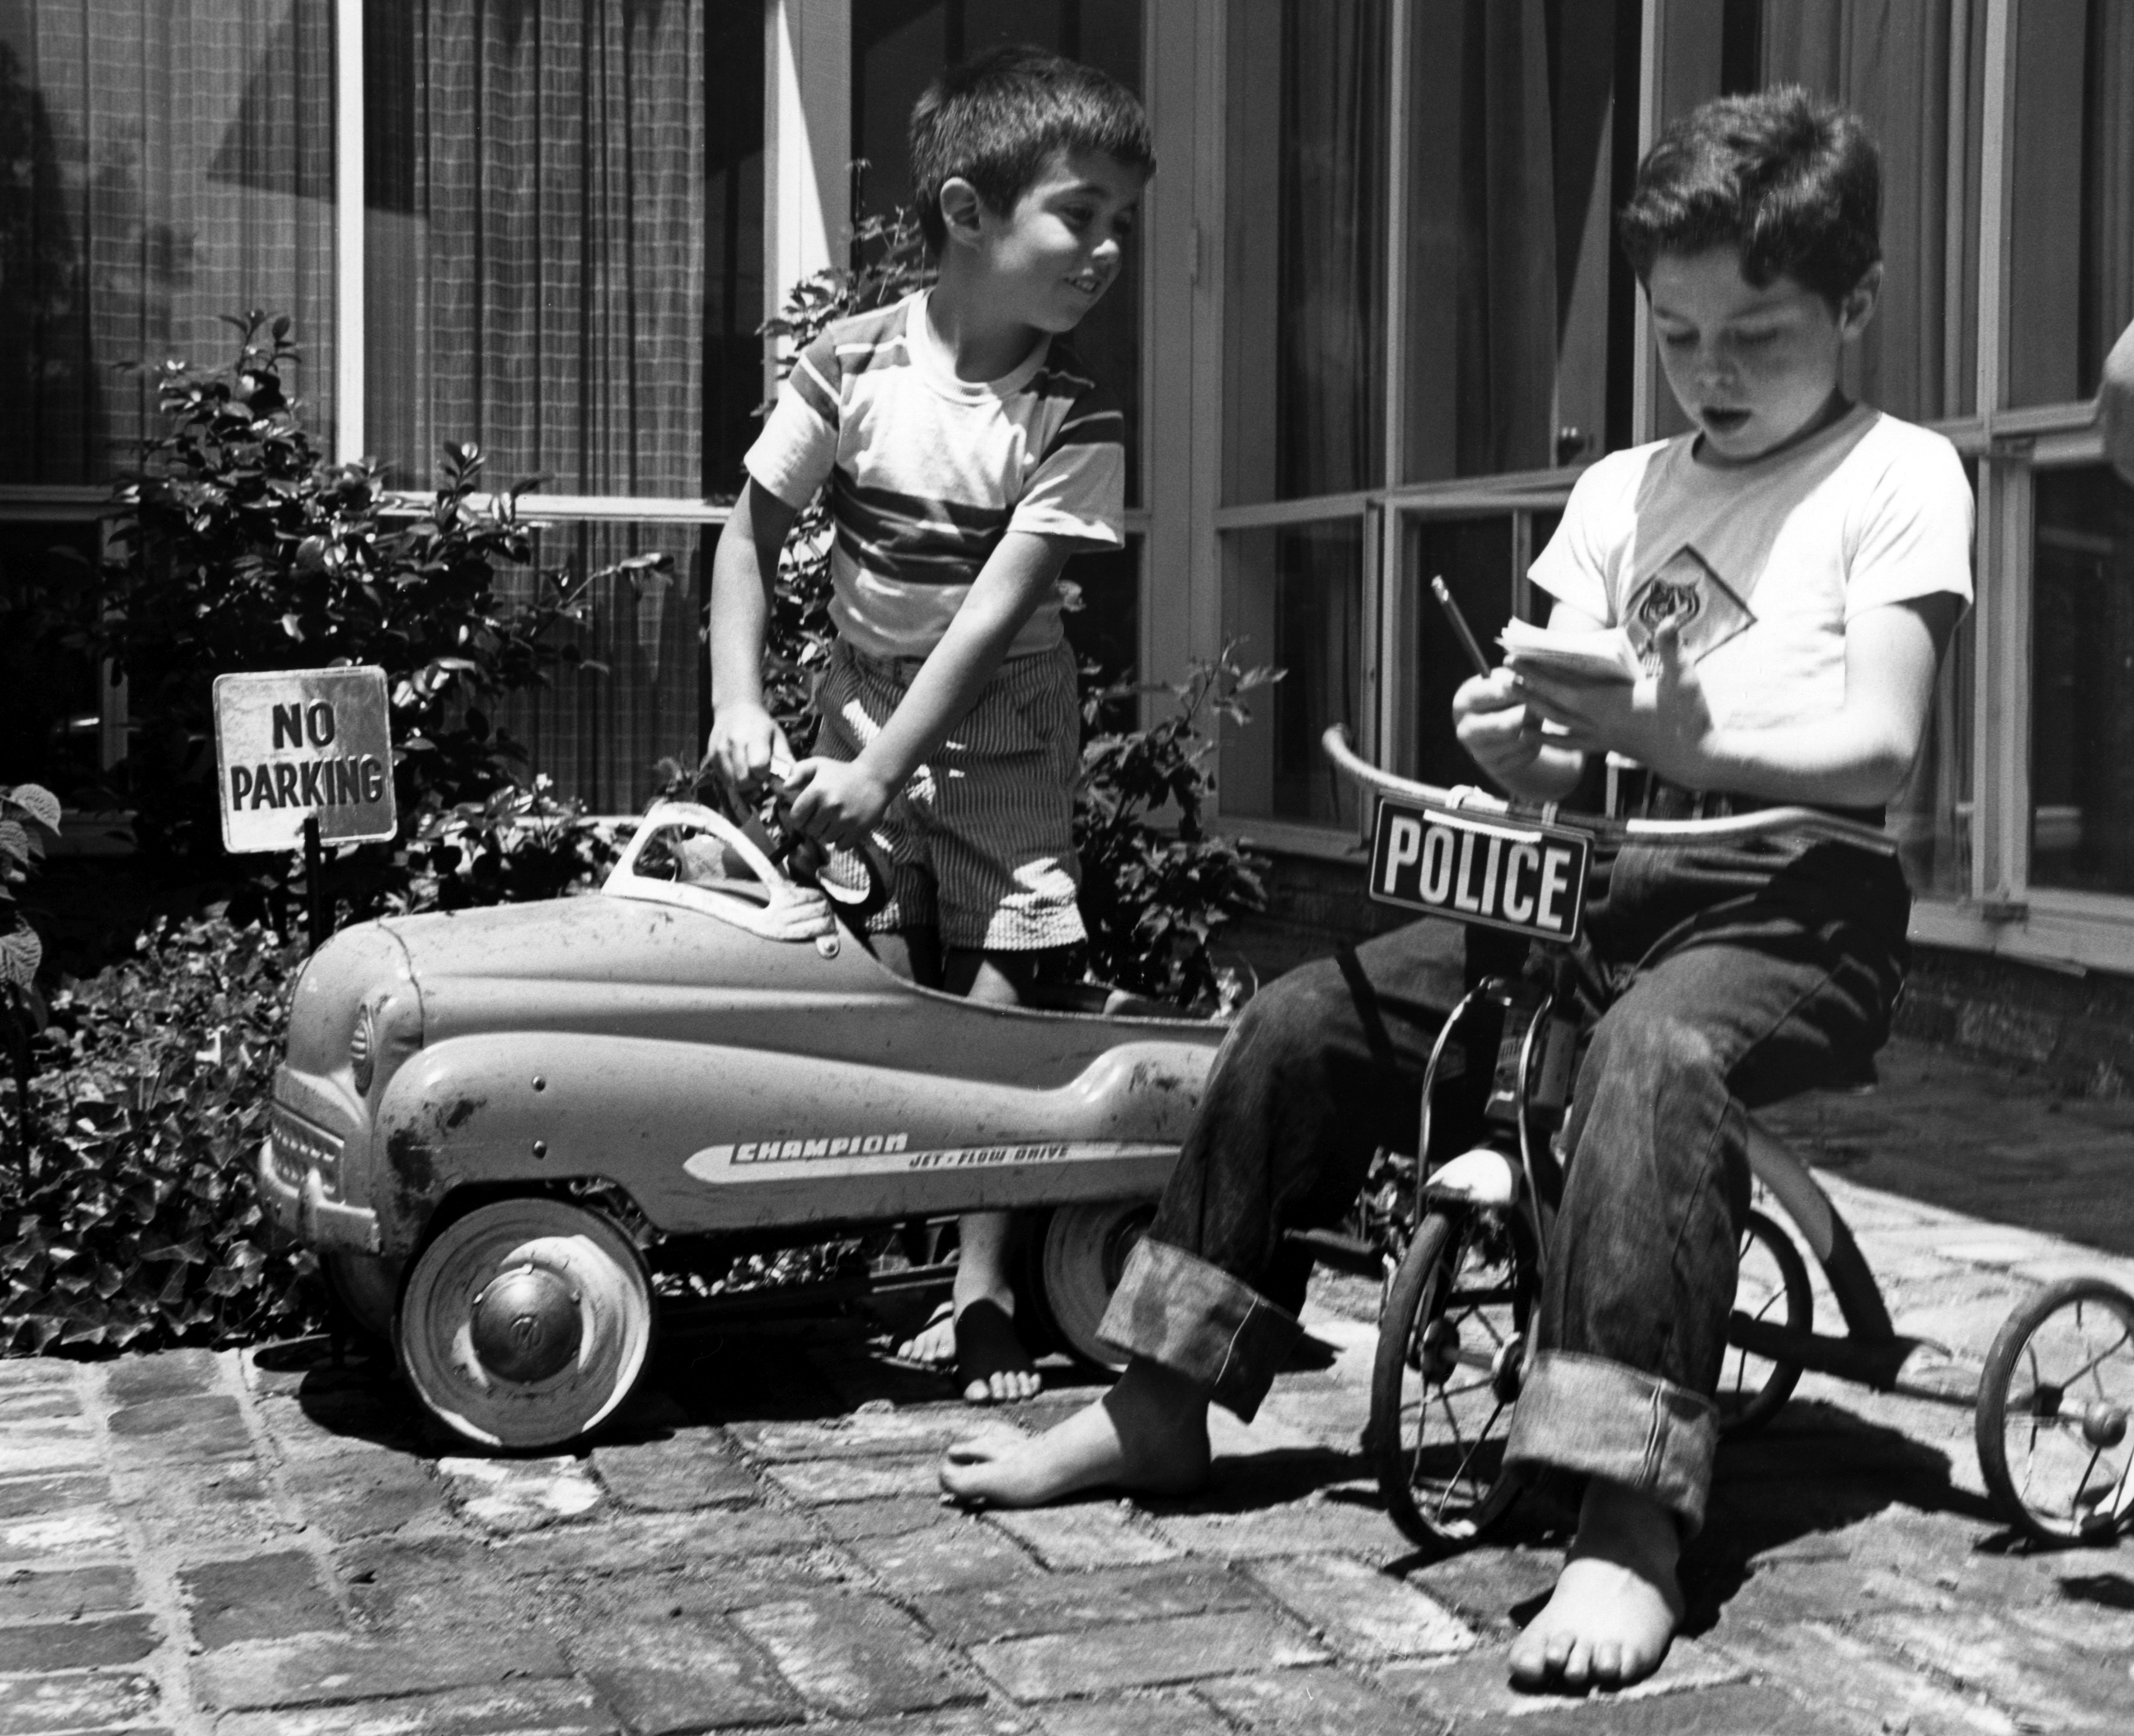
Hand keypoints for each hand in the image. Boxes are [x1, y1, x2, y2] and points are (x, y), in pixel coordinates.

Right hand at [708, 703, 789, 790]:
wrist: (734, 709)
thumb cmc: (762, 726)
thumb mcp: (778, 737)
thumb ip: (786, 759)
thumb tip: (793, 782)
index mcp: (754, 736)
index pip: (758, 767)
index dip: (764, 774)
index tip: (767, 768)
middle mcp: (733, 742)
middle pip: (744, 780)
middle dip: (754, 781)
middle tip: (759, 772)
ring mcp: (719, 749)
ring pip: (732, 783)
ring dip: (744, 782)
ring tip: (749, 770)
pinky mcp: (711, 756)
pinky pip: (724, 779)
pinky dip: (733, 779)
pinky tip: (739, 767)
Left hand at [783, 758, 894, 848]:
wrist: (875, 778)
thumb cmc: (843, 772)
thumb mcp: (819, 765)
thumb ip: (799, 771)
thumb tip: (786, 787)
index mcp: (817, 790)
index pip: (797, 817)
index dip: (800, 817)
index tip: (807, 814)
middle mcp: (830, 806)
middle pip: (810, 830)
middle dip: (814, 825)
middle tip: (824, 817)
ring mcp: (845, 819)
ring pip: (825, 840)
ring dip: (828, 833)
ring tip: (836, 821)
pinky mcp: (858, 829)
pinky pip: (841, 846)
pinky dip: (841, 841)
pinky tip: (846, 829)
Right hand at [1452, 667, 1549, 784]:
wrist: (1494, 730)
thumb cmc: (1500, 697)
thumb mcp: (1501, 681)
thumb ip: (1513, 677)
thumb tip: (1532, 680)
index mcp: (1463, 703)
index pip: (1493, 695)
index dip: (1518, 689)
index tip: (1534, 684)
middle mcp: (1465, 730)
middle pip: (1507, 725)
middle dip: (1529, 714)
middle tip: (1541, 705)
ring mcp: (1479, 753)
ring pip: (1521, 740)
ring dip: (1536, 727)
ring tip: (1538, 716)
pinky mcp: (1496, 768)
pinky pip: (1527, 754)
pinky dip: (1537, 742)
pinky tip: (1534, 733)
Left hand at [1518, 619, 1720, 781]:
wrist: (1695, 758)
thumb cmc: (1689, 716)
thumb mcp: (1684, 678)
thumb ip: (1674, 649)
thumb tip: (1670, 620)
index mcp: (1610, 703)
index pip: (1563, 687)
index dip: (1537, 673)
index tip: (1516, 660)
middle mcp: (1598, 722)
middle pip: (1552, 702)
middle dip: (1526, 685)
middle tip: (1502, 669)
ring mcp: (1600, 737)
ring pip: (1556, 722)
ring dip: (1531, 707)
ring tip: (1511, 693)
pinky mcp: (1606, 746)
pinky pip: (1568, 742)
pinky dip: (1547, 737)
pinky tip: (1529, 734)